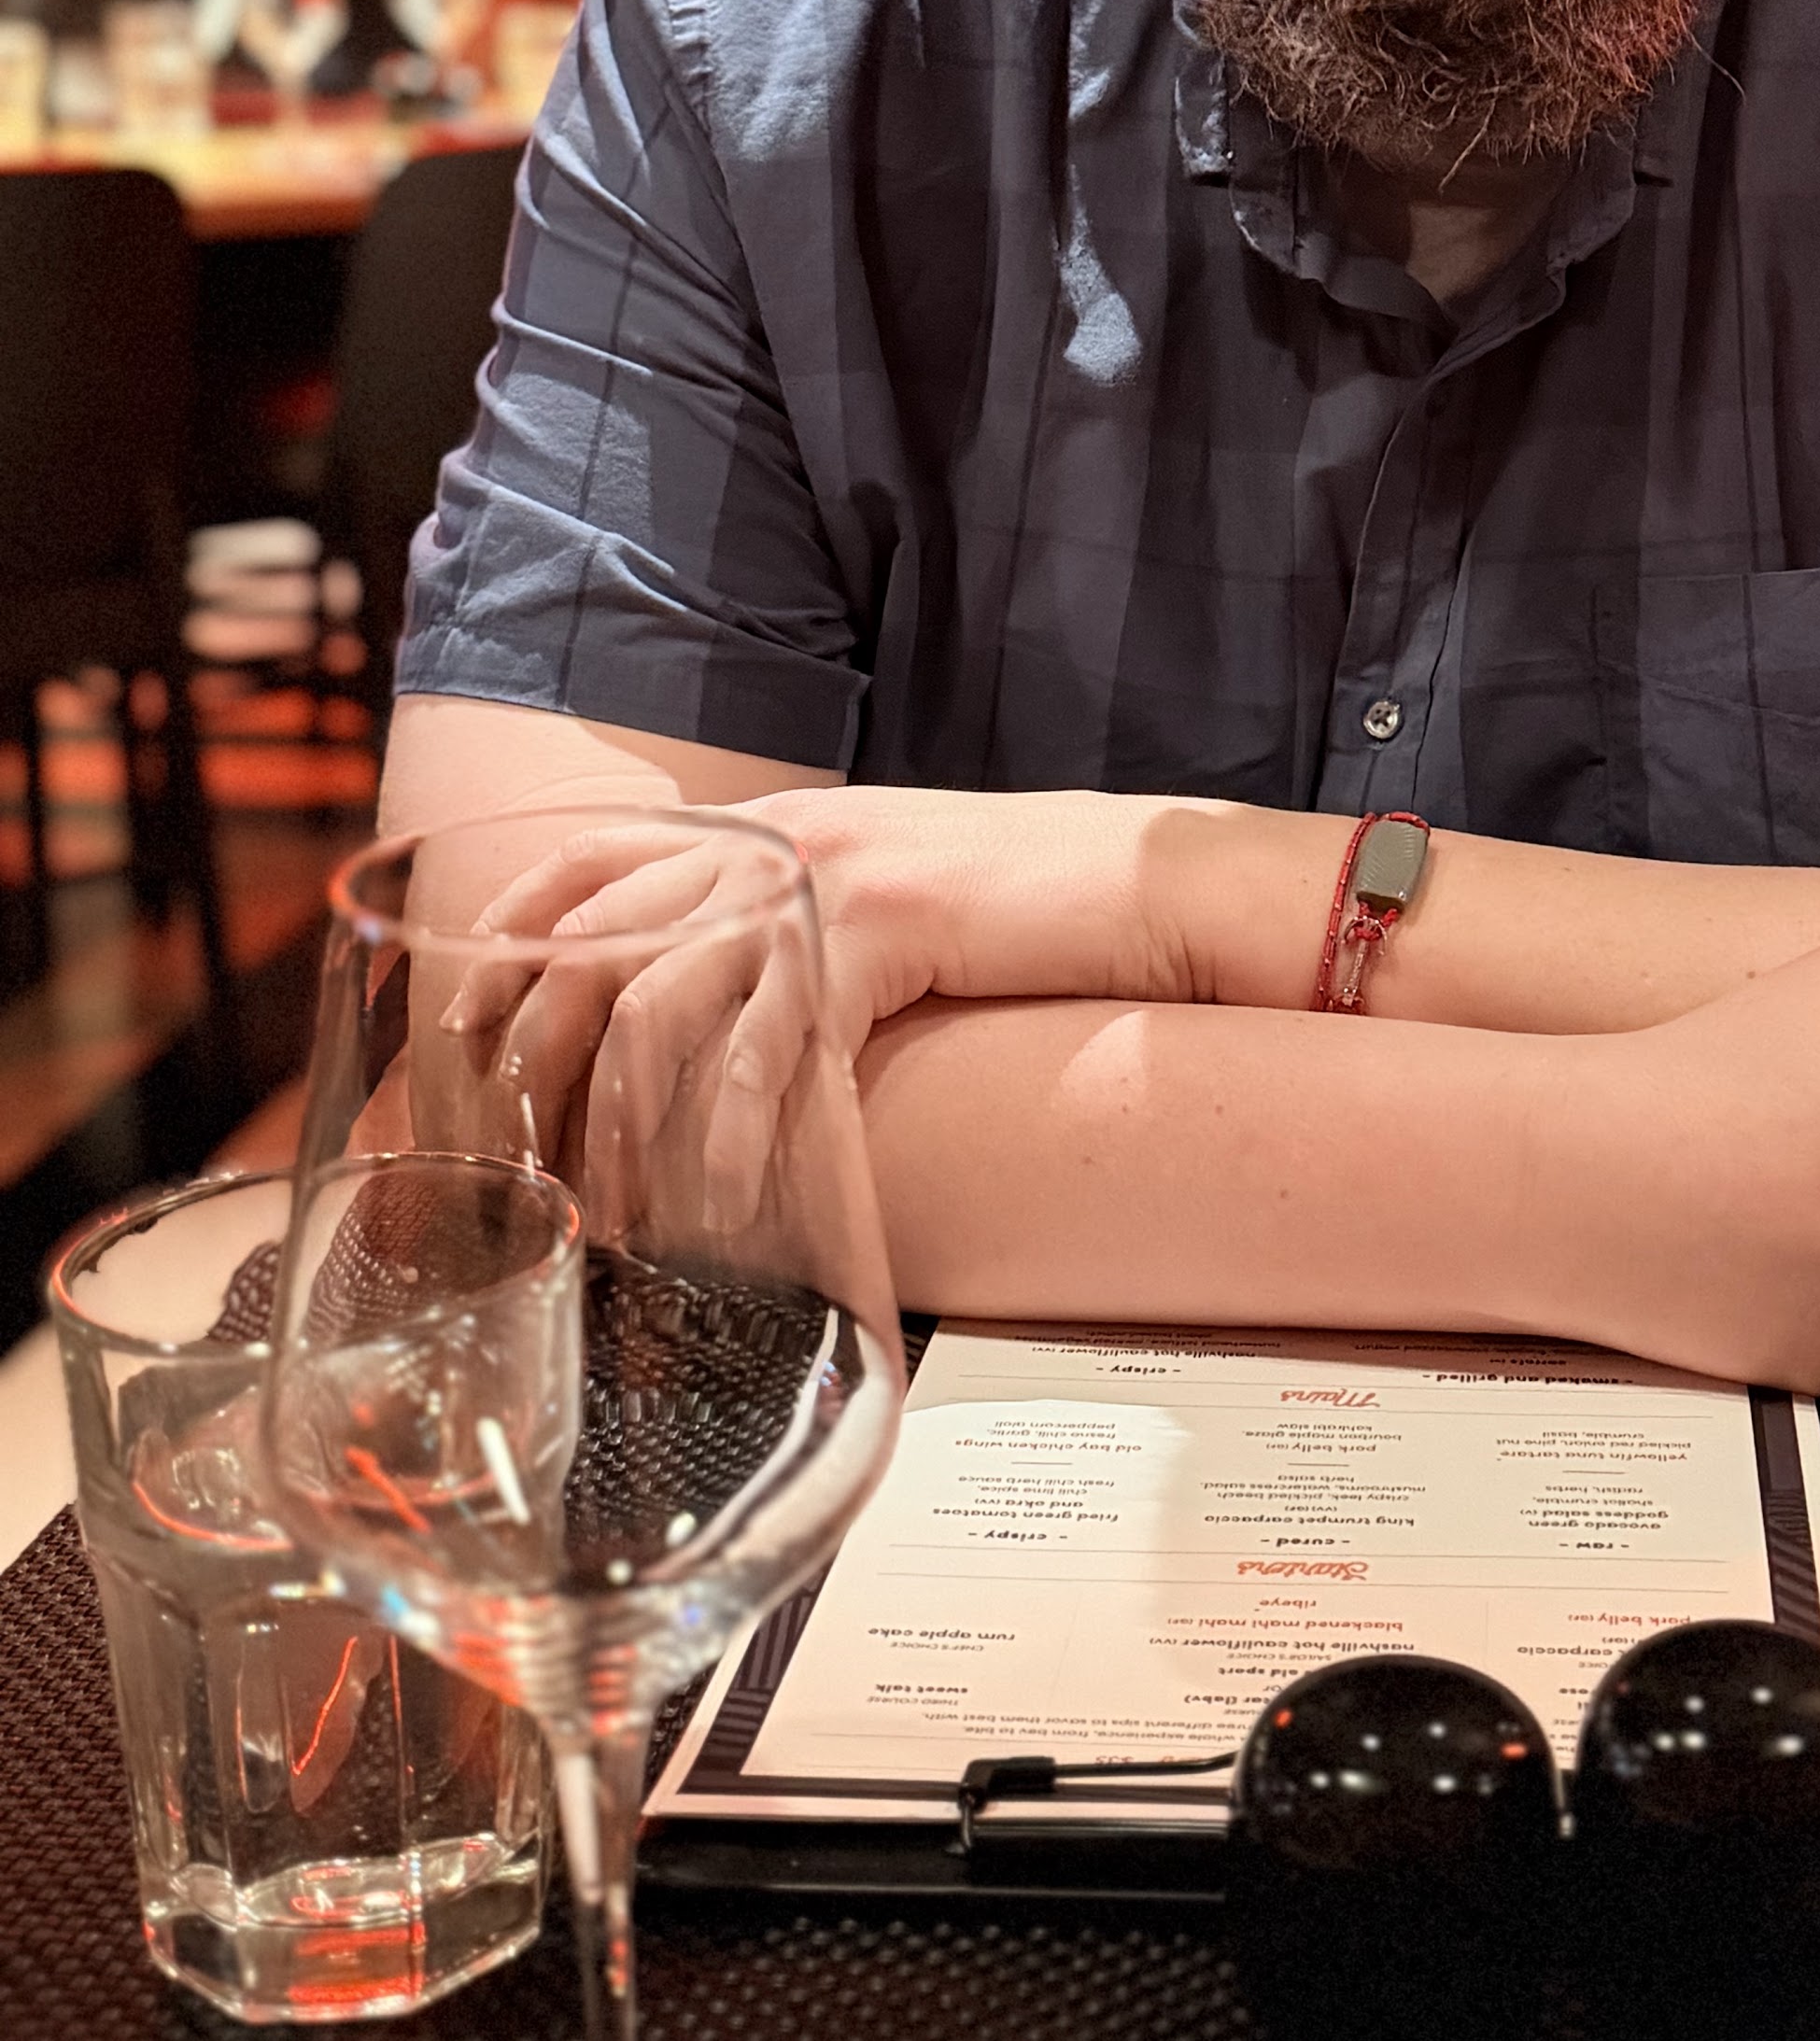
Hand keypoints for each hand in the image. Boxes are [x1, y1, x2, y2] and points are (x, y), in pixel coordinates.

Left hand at [429, 787, 1212, 1231]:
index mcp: (758, 825)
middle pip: (586, 941)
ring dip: (619, 1124)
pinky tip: (719, 1202)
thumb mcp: (875, 897)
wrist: (1138, 873)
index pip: (580, 857)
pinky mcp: (876, 927)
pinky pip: (768, 1046)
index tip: (460, 1035)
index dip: (501, 941)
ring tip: (609, 1215)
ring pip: (657, 1004)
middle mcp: (767, 838)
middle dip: (525, 1058)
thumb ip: (784, 930)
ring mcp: (817, 877)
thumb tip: (708, 1016)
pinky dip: (729, 1135)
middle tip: (510, 1161)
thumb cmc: (1018, 906)